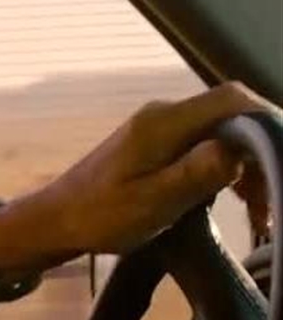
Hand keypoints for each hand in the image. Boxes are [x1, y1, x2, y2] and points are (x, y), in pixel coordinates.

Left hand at [35, 82, 277, 256]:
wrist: (58, 219)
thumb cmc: (100, 215)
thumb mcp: (152, 202)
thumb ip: (195, 174)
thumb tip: (238, 149)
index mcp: (163, 124)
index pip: (230, 99)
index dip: (267, 120)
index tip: (282, 160)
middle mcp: (164, 116)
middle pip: (232, 115)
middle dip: (261, 152)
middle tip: (269, 200)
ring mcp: (161, 129)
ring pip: (223, 133)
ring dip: (248, 166)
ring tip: (258, 210)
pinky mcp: (159, 144)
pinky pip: (207, 145)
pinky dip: (229, 169)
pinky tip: (238, 200)